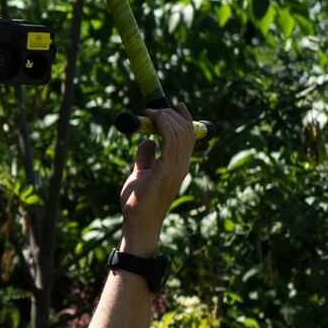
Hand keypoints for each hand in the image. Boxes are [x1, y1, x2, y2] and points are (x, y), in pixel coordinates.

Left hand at [121, 102, 198, 234]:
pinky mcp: (166, 170)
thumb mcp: (142, 173)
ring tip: (152, 112)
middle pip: (186, 132)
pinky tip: (153, 120)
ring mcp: (176, 168)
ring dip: (166, 118)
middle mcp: (182, 165)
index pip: (189, 137)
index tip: (177, 105)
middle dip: (172, 115)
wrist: (138, 222)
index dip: (185, 119)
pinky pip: (170, 141)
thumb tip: (147, 141)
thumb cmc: (139, 202)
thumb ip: (146, 158)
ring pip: (180, 133)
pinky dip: (164, 126)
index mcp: (178, 166)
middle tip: (153, 109)